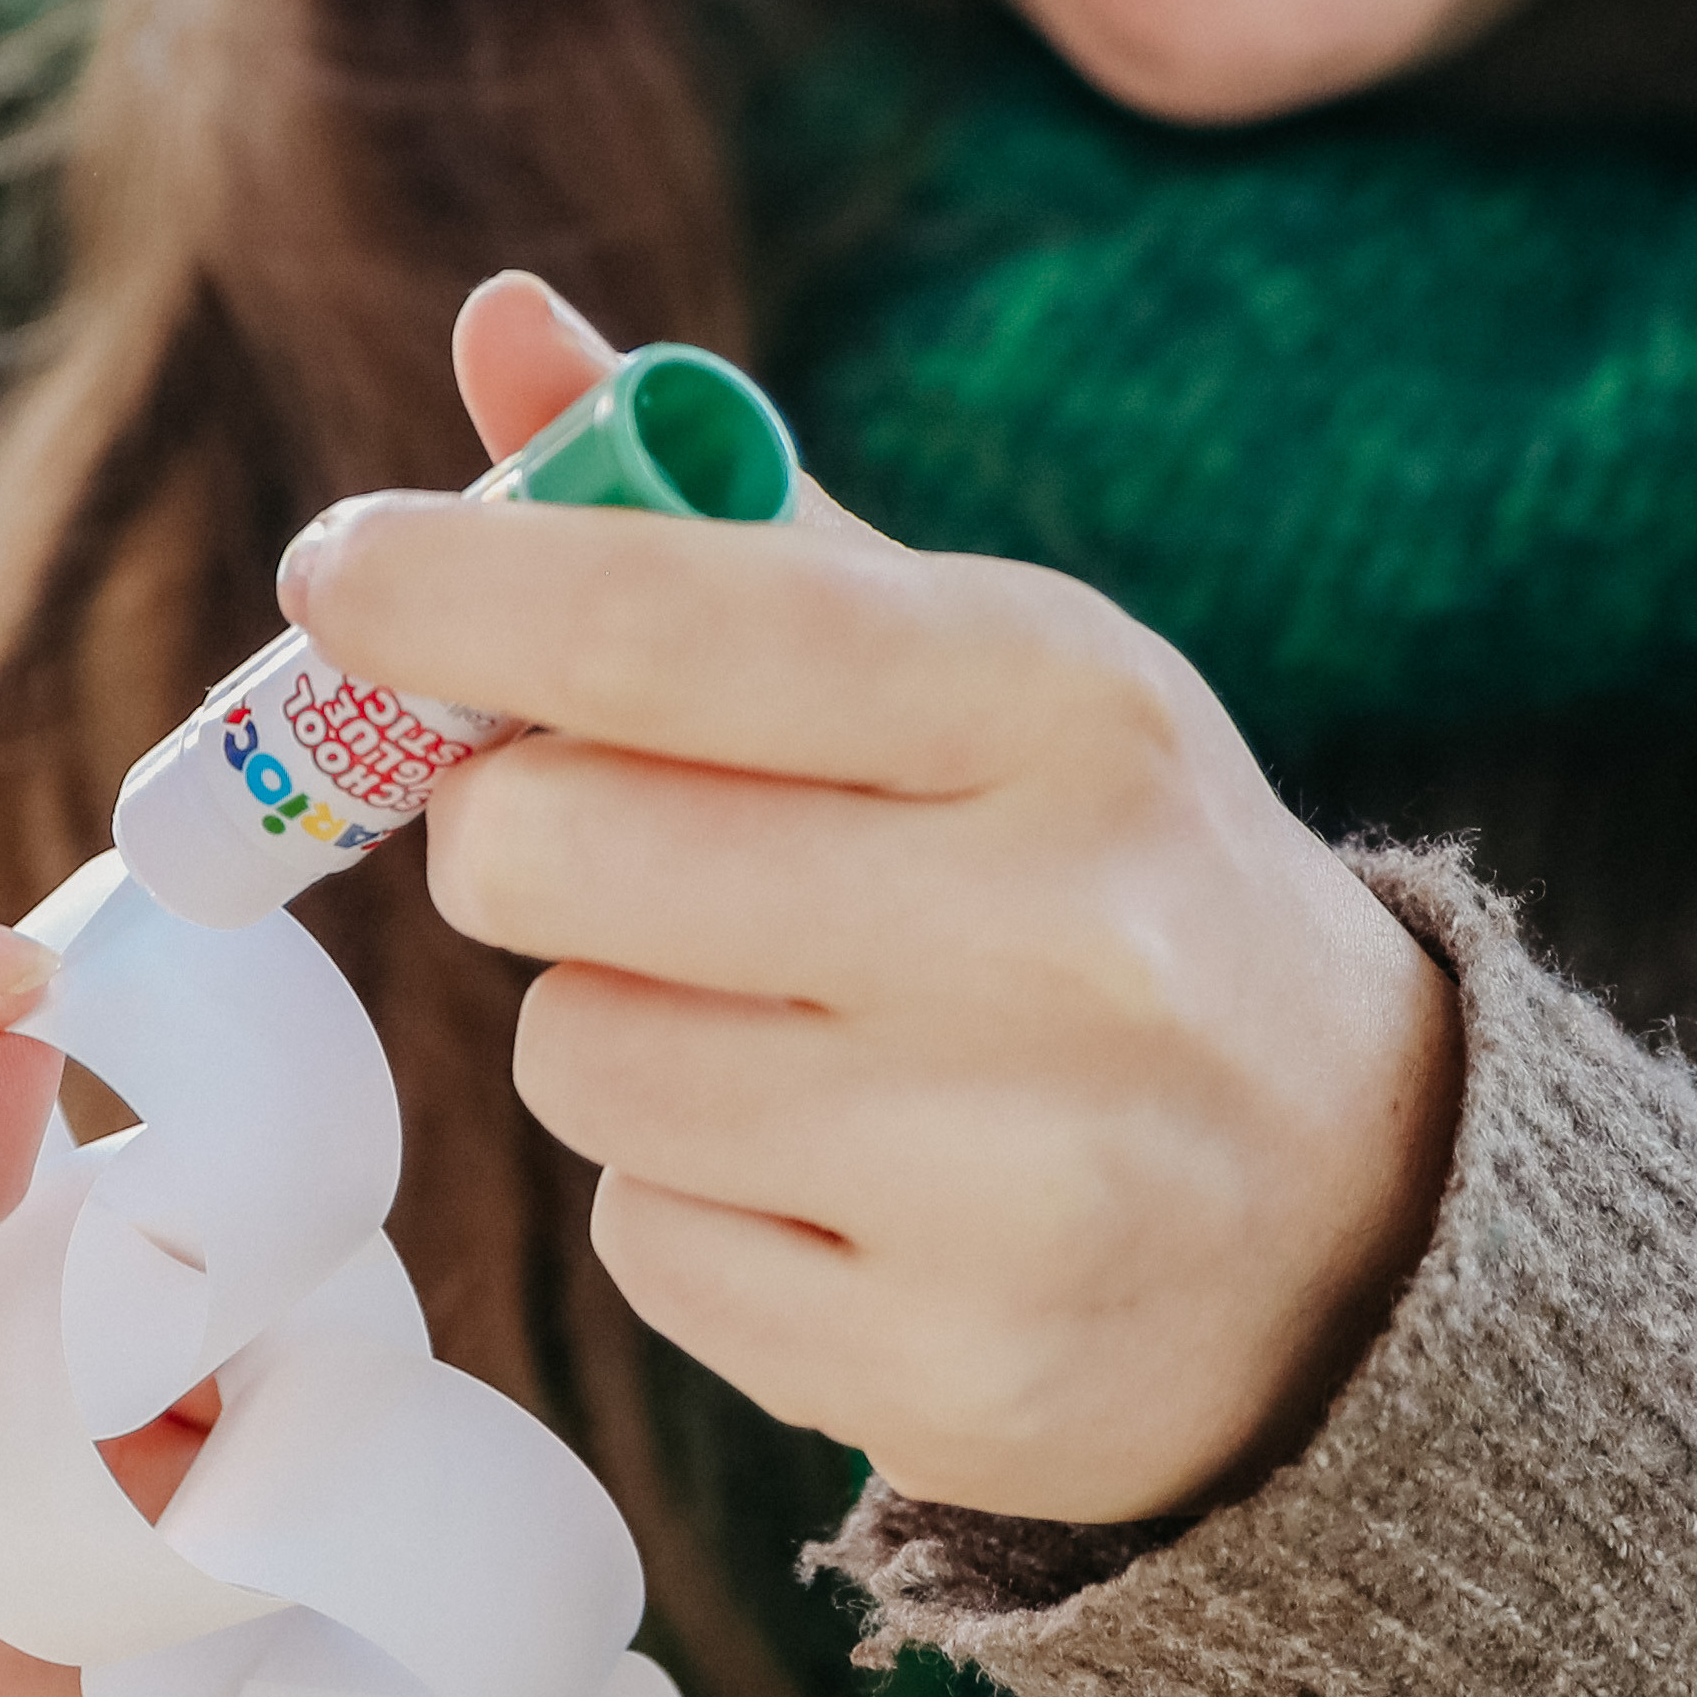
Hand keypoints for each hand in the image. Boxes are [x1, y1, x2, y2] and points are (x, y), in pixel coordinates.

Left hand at [344, 278, 1461, 1521]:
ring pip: (578, 1061)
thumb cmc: (1091, 877)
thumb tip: (503, 324)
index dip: (461, 591)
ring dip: (610, 1031)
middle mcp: (1062, 931)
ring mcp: (1020, 1175)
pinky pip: (644, 1250)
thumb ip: (725, 514)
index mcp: (1063, 701)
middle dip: (517, 837)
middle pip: (557, 854)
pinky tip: (835, 1186)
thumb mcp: (975, 663)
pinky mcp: (962, 1373)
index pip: (678, 620)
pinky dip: (686, 1208)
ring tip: (773, 1025)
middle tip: (586, 839)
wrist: (1362, 1221)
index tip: (334, 571)